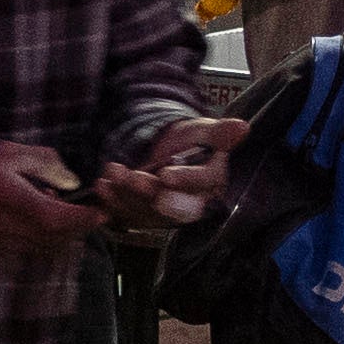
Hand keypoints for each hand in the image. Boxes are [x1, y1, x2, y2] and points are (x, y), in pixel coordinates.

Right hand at [0, 144, 104, 253]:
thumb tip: (72, 181)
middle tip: (92, 213)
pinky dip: (45, 238)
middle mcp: (12, 229)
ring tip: (64, 211)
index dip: (84, 219)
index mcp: (17, 202)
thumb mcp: (10, 153)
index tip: (102, 212)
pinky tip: (40, 218)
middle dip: (78, 228)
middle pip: (57, 238)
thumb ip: (45, 164)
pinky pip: (30, 249)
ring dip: (63, 235)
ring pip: (45, 247)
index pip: (60, 219)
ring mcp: (3, 243)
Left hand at [103, 115, 234, 229]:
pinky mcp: (142, 215)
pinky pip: (126, 215)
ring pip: (145, 211)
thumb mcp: (204, 130)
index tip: (165, 174)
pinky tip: (100, 192)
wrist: (166, 148)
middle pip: (170, 206)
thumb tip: (242, 127)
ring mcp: (163, 213)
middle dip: (147, 193)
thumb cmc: (190, 140)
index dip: (184, 181)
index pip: (201, 185)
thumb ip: (220, 133)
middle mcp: (189, 204)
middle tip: (131, 176)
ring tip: (109, 175)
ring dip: (125, 195)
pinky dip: (111, 205)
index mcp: (211, 183)